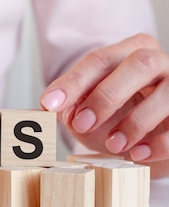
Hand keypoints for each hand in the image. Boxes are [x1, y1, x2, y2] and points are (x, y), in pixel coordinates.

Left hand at [40, 33, 168, 177]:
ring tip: (112, 144)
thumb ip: (69, 106)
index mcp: (130, 52)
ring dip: (134, 122)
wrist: (150, 141)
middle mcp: (160, 62)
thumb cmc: (117, 118)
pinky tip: (138, 154)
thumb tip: (50, 107)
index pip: (99, 59)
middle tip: (81, 124)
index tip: (50, 103)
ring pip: (167, 93)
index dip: (73, 82)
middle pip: (140, 63)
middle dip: (106, 95)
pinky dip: (159, 143)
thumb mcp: (88, 111)